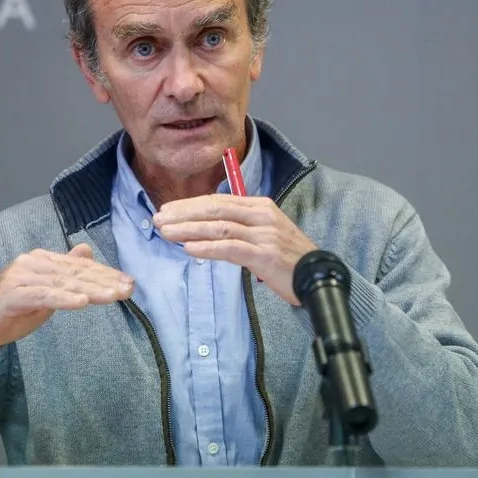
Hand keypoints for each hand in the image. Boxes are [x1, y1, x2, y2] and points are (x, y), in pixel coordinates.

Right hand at [0, 244, 133, 351]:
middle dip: (105, 281)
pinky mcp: (13, 295)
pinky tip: (82, 302)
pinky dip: (64, 299)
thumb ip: (65, 272)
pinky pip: (44, 296)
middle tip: (128, 288)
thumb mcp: (45, 291)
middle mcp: (32, 262)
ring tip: (114, 296)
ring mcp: (21, 276)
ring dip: (92, 290)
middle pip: (76, 272)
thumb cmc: (13, 310)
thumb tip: (86, 250)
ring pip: (64, 283)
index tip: (128, 282)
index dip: (105, 273)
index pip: (80, 266)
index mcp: (42, 260)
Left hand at [152, 195, 317, 305]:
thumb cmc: (288, 257)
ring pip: (219, 227)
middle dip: (184, 214)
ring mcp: (264, 235)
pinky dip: (208, 247)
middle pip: (215, 209)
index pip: (218, 200)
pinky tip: (189, 249)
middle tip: (158, 219)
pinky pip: (231, 248)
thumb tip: (205, 227)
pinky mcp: (265, 256)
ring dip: (189, 229)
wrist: (318, 276)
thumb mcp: (265, 233)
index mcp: (260, 206)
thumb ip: (240, 226)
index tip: (168, 209)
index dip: (190, 204)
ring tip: (166, 233)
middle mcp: (262, 216)